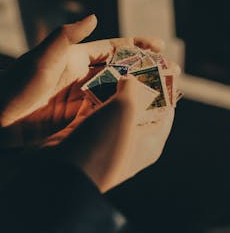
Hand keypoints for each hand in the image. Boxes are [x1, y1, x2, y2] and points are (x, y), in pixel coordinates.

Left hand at [0, 15, 164, 147]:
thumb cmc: (15, 87)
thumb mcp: (40, 59)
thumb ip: (66, 37)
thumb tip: (94, 16)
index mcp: (75, 58)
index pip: (112, 48)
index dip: (136, 45)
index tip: (159, 45)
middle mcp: (81, 76)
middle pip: (120, 70)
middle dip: (144, 68)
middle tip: (170, 70)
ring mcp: (81, 97)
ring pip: (117, 91)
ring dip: (139, 90)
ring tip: (164, 91)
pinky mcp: (78, 117)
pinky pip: (107, 112)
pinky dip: (124, 111)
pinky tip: (140, 114)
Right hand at [47, 75, 176, 192]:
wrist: (61, 171)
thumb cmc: (103, 141)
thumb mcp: (125, 110)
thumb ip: (132, 88)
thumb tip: (130, 79)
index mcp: (150, 141)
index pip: (166, 110)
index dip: (164, 87)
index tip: (160, 66)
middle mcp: (131, 141)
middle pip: (139, 106)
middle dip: (136, 83)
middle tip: (132, 61)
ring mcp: (106, 137)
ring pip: (114, 106)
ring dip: (113, 87)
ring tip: (112, 64)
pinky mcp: (86, 133)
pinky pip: (94, 109)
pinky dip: (94, 94)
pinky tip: (92, 77)